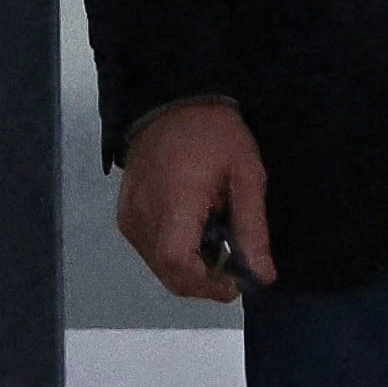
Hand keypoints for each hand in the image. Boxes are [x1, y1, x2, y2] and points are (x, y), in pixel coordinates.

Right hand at [113, 97, 275, 304]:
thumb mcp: (246, 176)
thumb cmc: (215, 134)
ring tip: (215, 239)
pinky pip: (149, 250)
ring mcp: (129, 217)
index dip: (207, 285)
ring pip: (159, 266)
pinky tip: (195, 231)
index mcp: (173, 203)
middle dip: (203, 281)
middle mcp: (142, 216)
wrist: (172, 101)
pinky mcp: (125, 216)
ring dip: (190, 268)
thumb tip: (261, 277)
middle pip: (168, 273)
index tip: (235, 284)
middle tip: (232, 265)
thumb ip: (252, 229)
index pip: (177, 264)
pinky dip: (174, 253)